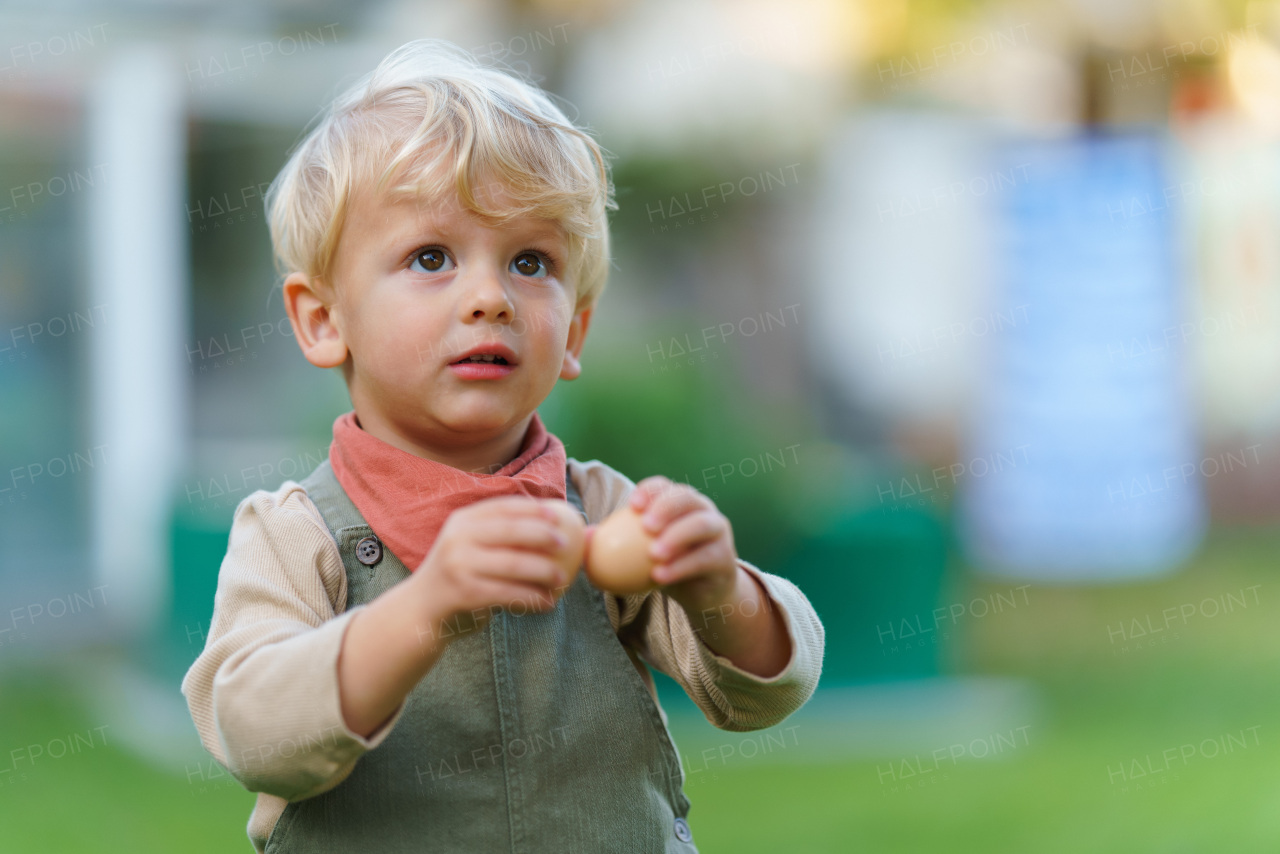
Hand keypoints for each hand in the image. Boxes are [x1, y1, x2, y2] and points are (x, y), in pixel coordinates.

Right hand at [413, 496, 572, 637]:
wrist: (419, 609)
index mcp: (462, 521)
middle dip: (543, 535)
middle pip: (511, 531)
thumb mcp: (468, 546)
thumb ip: (497, 534)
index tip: (559, 515)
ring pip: (514, 564)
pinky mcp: (465, 593)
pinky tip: (548, 603)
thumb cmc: (458, 574)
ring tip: (562, 579)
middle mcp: (458, 538)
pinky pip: (509, 594)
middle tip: (567, 543)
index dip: (533, 509)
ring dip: (544, 571)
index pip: (503, 507)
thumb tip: (551, 523)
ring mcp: (459, 565)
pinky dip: (533, 598)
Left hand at [627, 475, 738, 610]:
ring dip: (677, 537)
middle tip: (646, 526)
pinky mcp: (725, 558)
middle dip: (666, 507)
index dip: (650, 491)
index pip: (664, 486)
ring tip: (654, 554)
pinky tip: (660, 576)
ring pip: (702, 525)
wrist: (700, 592)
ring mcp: (717, 532)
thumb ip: (614, 542)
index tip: (632, 506)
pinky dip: (681, 566)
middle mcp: (702, 510)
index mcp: (678, 501)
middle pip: (687, 498)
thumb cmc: (663, 564)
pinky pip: (705, 558)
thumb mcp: (638, 553)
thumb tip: (586, 536)